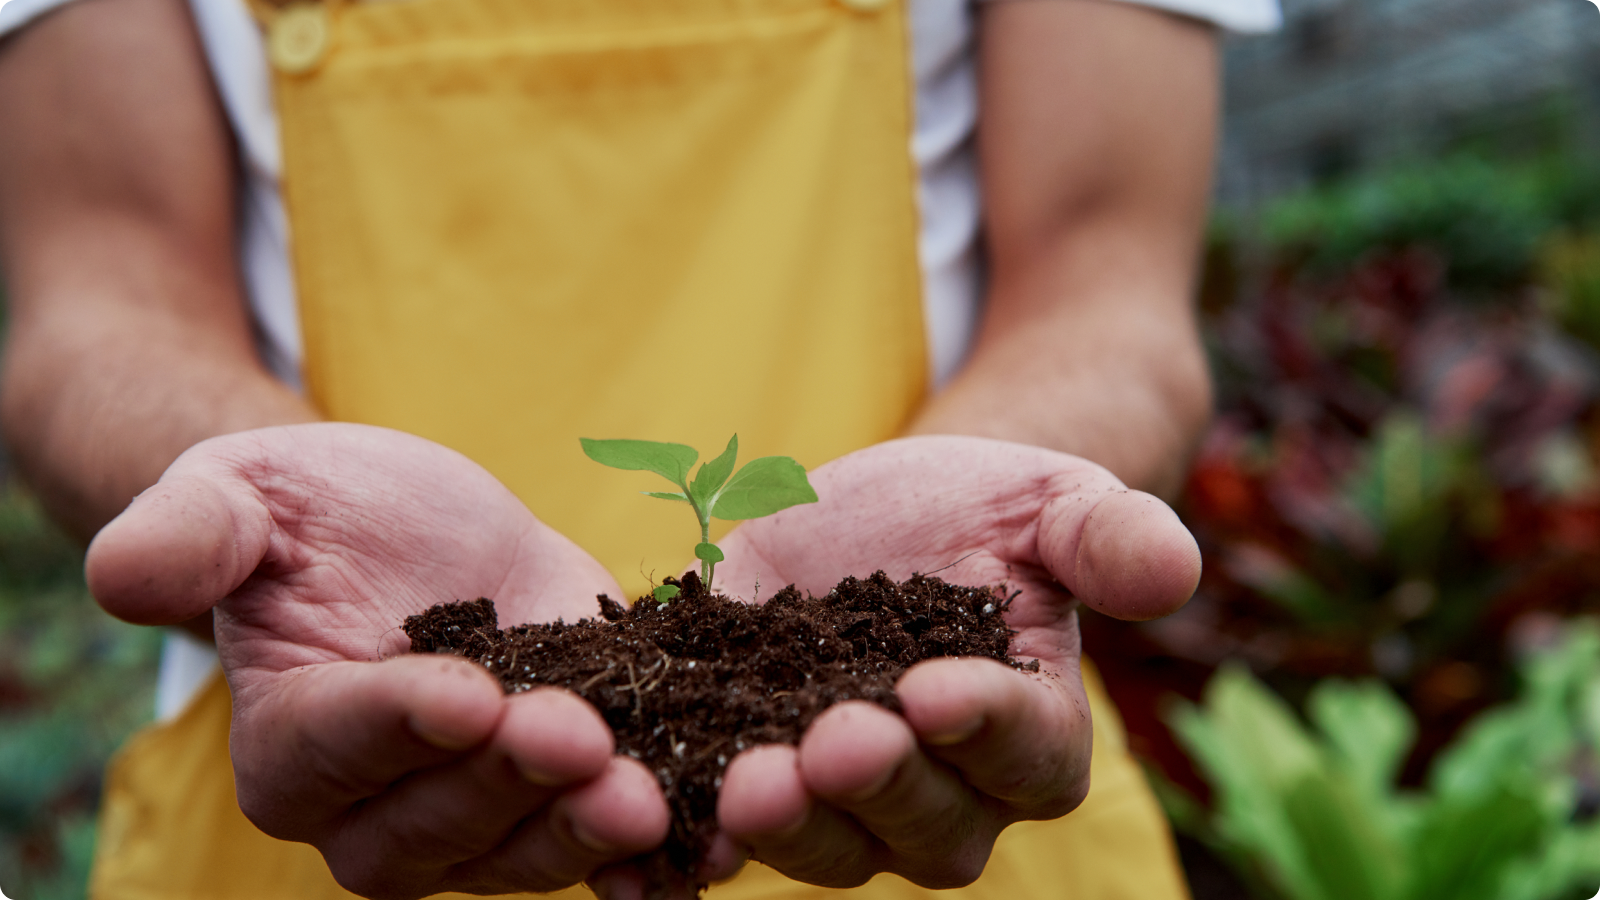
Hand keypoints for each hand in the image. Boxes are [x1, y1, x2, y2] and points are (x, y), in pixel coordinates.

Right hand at [86, 423, 670, 899]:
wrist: (416, 528)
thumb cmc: (313, 509)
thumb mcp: (247, 492)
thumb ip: (192, 536)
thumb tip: (125, 573)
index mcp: (292, 744)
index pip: (339, 748)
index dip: (400, 726)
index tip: (466, 694)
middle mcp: (380, 807)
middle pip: (438, 825)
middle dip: (510, 784)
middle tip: (581, 740)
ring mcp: (479, 811)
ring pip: (524, 852)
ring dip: (586, 833)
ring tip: (653, 797)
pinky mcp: (562, 790)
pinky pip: (602, 846)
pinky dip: (654, 858)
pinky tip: (707, 845)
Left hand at [643, 436, 1196, 892]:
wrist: (890, 514)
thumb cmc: (994, 511)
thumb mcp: (1055, 502)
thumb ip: (1110, 539)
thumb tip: (1176, 567)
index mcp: (1033, 733)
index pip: (1024, 751)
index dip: (983, 728)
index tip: (933, 690)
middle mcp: (945, 792)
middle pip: (923, 825)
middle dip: (875, 788)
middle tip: (830, 743)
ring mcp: (844, 797)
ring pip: (823, 843)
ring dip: (785, 825)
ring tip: (745, 783)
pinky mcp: (754, 769)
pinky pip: (724, 829)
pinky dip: (686, 841)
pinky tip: (647, 830)